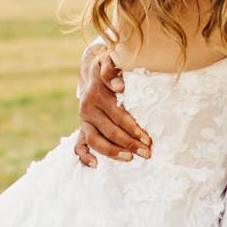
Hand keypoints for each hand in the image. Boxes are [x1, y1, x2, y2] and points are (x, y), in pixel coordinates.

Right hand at [74, 48, 150, 166]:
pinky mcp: (82, 128)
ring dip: (112, 151)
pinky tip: (95, 165)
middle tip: (147, 153)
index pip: (117, 115)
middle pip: (109, 130)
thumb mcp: (111, 61)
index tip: (147, 138)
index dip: (132, 128)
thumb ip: (112, 70)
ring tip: (129, 158)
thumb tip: (119, 85)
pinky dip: (85, 156)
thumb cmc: (109, 68)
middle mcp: (88, 108)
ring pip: (95, 140)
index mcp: (97, 94)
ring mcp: (84, 120)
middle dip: (129, 143)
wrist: (92, 69)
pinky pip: (79, 145)